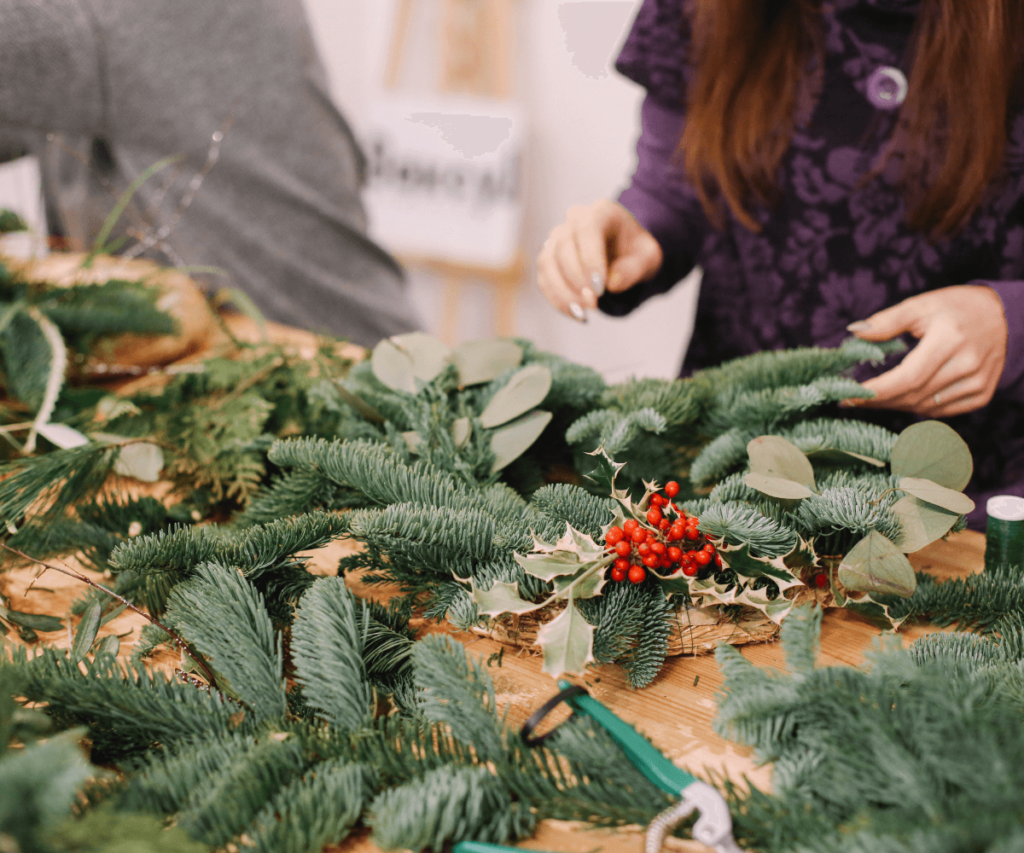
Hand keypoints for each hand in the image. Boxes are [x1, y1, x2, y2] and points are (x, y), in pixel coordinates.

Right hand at [537, 200, 662, 321]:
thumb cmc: (636, 252)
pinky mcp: (549, 258)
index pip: (587, 230)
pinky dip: (556, 299)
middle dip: (576, 279)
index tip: (600, 289)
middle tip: (594, 303)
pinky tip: (575, 313)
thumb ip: (634, 269)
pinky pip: (544, 278)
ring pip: (548, 262)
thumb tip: (612, 285)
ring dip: (562, 291)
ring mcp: (557, 238)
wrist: (625, 253)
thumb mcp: (648, 257)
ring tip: (582, 312)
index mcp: (601, 212)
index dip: (590, 260)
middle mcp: (574, 220)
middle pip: (563, 246)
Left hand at [847, 285, 1007, 416]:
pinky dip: (920, 408)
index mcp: (949, 339)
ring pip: (926, 407)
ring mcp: (978, 382)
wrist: (1002, 315)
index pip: (907, 377)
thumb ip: (887, 321)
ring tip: (876, 397)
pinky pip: (943, 411)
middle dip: (879, 401)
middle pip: (914, 395)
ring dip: (897, 405)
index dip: (877, 392)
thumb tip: (855, 332)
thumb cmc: (955, 307)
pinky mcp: (982, 393)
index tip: (849, 397)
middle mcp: (967, 364)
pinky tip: (905, 398)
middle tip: (854, 400)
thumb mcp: (920, 305)